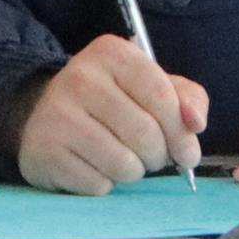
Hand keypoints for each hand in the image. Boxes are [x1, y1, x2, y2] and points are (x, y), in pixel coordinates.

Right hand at [12, 36, 209, 195]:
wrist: (43, 117)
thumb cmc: (111, 102)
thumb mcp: (152, 87)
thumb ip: (187, 99)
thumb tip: (196, 123)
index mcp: (113, 54)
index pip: (161, 97)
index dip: (181, 132)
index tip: (188, 153)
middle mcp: (81, 78)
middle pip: (146, 134)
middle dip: (158, 155)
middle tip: (151, 156)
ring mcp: (58, 115)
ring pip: (124, 164)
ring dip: (133, 172)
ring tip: (122, 159)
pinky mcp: (45, 152)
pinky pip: (98, 184)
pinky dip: (106, 184)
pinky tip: (94, 167)